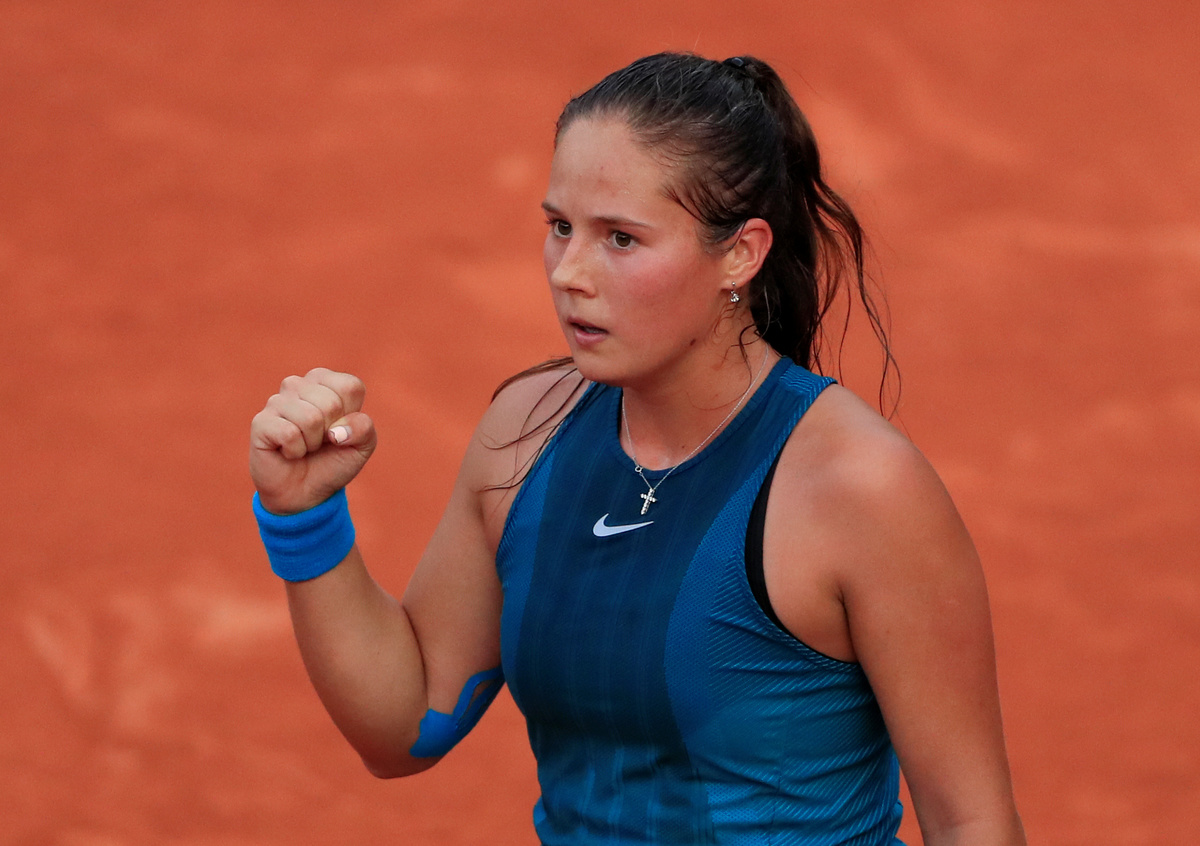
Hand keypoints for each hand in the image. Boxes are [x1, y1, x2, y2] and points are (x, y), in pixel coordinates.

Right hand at [249, 368, 376, 513]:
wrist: (305, 493)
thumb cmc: (333, 462)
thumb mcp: (362, 446)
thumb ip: (363, 428)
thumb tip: (337, 430)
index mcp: (325, 382)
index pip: (350, 387)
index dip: (351, 416)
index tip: (339, 429)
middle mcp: (299, 385)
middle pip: (331, 403)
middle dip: (331, 432)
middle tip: (320, 442)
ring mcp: (277, 401)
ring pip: (310, 418)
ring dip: (313, 443)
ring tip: (304, 446)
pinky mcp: (261, 422)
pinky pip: (289, 434)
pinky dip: (295, 451)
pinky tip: (288, 452)